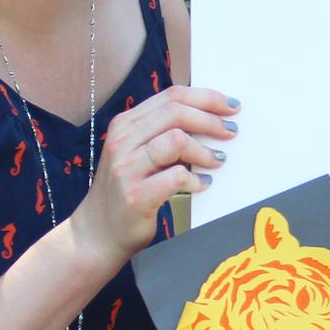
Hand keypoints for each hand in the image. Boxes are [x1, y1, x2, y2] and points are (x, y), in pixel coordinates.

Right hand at [74, 85, 239, 256]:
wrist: (97, 233)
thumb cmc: (128, 190)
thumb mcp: (138, 154)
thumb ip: (162, 134)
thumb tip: (210, 120)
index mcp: (125, 124)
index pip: (171, 96)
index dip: (206, 97)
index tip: (231, 105)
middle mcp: (122, 140)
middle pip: (175, 112)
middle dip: (211, 119)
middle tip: (231, 131)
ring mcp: (126, 167)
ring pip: (176, 140)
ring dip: (205, 150)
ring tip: (218, 161)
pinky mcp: (135, 195)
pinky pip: (176, 177)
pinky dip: (196, 180)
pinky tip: (203, 185)